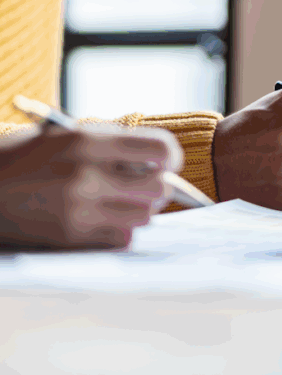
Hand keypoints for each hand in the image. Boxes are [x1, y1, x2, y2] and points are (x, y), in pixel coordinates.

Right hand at [0, 124, 181, 249]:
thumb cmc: (19, 160)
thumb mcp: (61, 137)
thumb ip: (108, 144)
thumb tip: (157, 159)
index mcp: (86, 140)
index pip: (159, 148)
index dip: (169, 158)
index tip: (166, 163)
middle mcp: (85, 173)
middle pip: (158, 187)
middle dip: (156, 188)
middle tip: (143, 187)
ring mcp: (78, 207)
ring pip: (144, 215)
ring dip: (138, 211)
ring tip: (118, 204)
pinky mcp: (69, 235)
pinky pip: (123, 238)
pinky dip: (120, 231)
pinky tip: (102, 221)